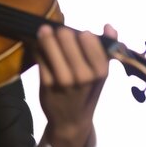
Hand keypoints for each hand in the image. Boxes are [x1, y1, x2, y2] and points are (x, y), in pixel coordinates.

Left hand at [35, 24, 116, 146]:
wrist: (70, 120)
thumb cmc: (87, 92)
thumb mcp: (101, 74)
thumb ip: (106, 50)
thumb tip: (109, 26)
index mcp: (100, 71)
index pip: (89, 39)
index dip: (81, 34)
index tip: (78, 34)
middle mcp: (83, 75)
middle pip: (66, 37)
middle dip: (61, 32)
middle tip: (58, 32)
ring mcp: (63, 79)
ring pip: (50, 44)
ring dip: (46, 36)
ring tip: (44, 32)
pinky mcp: (46, 82)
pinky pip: (39, 56)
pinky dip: (37, 48)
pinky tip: (38, 46)